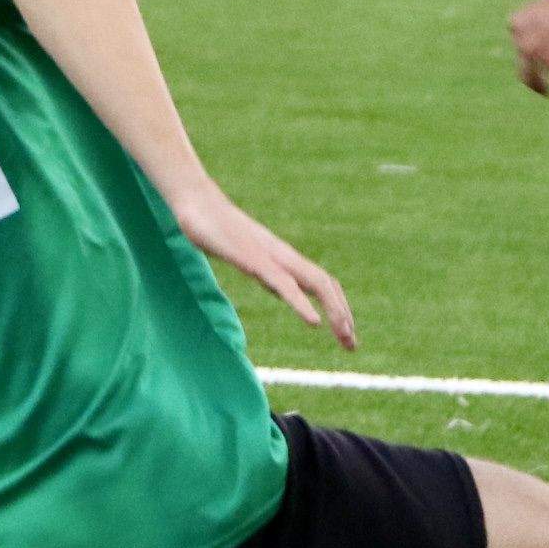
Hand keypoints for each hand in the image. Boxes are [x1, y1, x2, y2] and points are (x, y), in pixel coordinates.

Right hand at [173, 189, 356, 349]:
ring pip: (314, 283)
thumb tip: (276, 286)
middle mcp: (284, 256)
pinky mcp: (254, 260)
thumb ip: (264, 271)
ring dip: (334, 311)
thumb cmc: (216, 227)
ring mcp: (271, 257)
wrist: (196, 201)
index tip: (346, 334)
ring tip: (345, 335)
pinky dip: (302, 303)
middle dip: (343, 315)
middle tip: (352, 346)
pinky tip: (314, 321)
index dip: (338, 306)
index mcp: (283, 258)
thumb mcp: (246, 256)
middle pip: (325, 285)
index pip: (321, 282)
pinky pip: (284, 284)